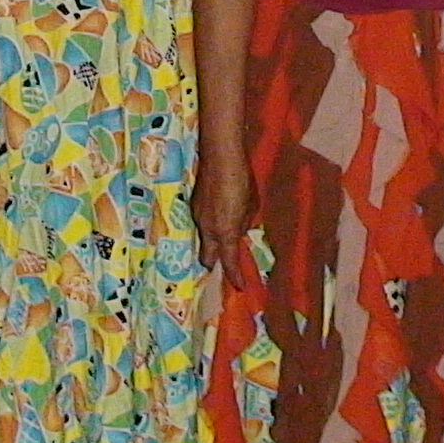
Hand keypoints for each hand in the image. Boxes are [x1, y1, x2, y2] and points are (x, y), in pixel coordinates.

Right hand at [195, 148, 256, 272]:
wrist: (220, 156)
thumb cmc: (241, 181)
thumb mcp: (251, 205)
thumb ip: (243, 223)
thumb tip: (237, 233)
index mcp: (224, 232)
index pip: (228, 262)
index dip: (234, 276)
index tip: (239, 286)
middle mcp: (207, 228)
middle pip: (206, 257)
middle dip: (214, 264)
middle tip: (225, 265)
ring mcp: (196, 216)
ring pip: (203, 238)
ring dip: (213, 242)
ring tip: (226, 235)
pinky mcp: (193, 204)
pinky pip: (201, 223)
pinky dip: (210, 226)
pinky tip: (219, 214)